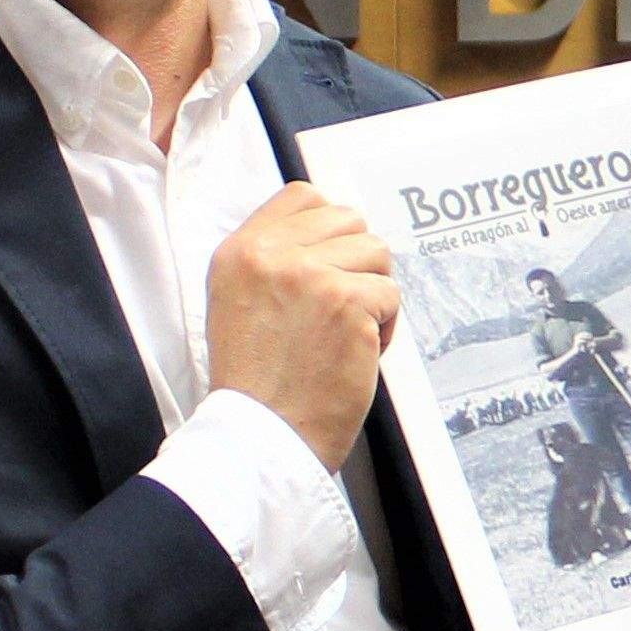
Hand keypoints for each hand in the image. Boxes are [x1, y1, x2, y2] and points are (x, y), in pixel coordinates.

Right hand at [208, 189, 397, 468]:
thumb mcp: (239, 301)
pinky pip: (392, 295)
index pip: (303, 196)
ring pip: (377, 254)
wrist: (262, 435)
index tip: (333, 263)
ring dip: (374, 295)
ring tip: (345, 333)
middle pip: (349, 220)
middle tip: (341, 308)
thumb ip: (275, 260)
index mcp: (239, 251)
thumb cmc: (258, 382)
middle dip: (357, 262)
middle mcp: (270, 255)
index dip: (330, 227)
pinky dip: (387, 329)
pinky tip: (357, 354)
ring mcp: (309, 275)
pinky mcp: (347, 302)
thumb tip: (331, 227)